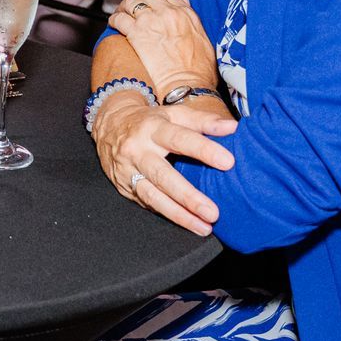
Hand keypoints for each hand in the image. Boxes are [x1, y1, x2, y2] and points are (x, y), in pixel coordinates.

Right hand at [92, 96, 233, 236]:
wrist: (108, 126)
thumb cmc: (148, 121)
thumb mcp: (173, 114)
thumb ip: (203, 121)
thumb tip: (232, 127)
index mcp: (152, 128)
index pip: (180, 138)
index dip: (204, 150)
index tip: (228, 162)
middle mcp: (138, 150)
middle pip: (163, 176)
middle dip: (188, 196)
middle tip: (213, 212)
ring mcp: (128, 171)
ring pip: (152, 196)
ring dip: (179, 215)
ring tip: (203, 226)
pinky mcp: (124, 187)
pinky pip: (147, 203)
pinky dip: (168, 215)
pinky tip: (187, 223)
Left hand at [109, 0, 218, 98]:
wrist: (188, 84)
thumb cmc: (199, 71)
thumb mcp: (203, 40)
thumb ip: (192, 20)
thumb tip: (185, 2)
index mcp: (185, 14)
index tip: (148, 2)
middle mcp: (168, 13)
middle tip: (130, 5)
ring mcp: (151, 21)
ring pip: (130, 2)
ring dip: (123, 7)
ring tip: (120, 14)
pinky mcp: (137, 33)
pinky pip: (119, 19)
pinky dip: (114, 20)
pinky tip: (114, 25)